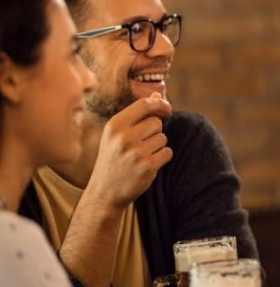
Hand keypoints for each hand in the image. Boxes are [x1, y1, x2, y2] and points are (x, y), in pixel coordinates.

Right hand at [85, 94, 172, 210]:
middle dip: (154, 132)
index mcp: (114, 126)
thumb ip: (137, 115)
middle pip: (156, 123)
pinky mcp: (147, 166)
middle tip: (139, 145)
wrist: (105, 191)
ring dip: (157, 147)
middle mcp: (123, 137)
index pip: (144, 105)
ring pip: (162, 138)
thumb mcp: (116, 135)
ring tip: (140, 156)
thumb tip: (157, 95)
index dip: (159, 104)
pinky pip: (167, 152)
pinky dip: (161, 158)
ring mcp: (136, 152)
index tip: (167, 107)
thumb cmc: (113, 158)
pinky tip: (147, 164)